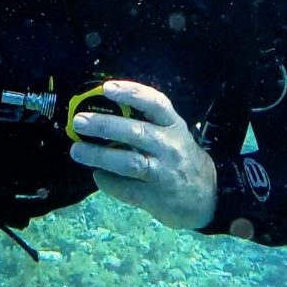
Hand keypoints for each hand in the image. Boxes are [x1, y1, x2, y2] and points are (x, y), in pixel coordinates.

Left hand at [69, 80, 216, 229]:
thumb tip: (98, 111)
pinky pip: (127, 189)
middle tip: (79, 121)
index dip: (131, 92)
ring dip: (99, 156)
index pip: (154, 103)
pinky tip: (97, 176)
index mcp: (172, 125)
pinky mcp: (156, 198)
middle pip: (136, 132)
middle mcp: (169, 146)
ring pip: (129, 162)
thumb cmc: (179, 155)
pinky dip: (108, 182)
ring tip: (76, 151)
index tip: (106, 88)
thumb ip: (144, 122)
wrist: (209, 196)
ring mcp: (163, 173)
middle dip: (104, 125)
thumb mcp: (171, 133)